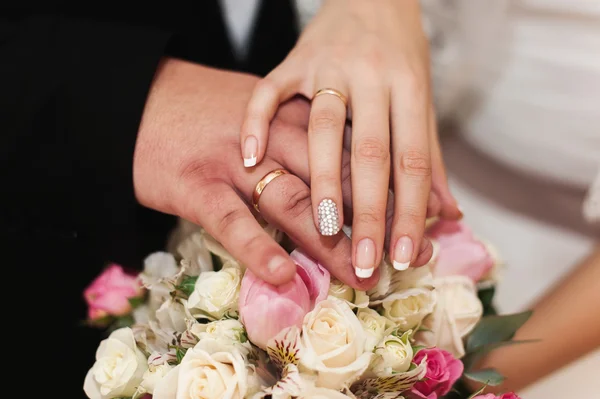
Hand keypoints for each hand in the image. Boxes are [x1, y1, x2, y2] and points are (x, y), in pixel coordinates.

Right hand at [133, 58, 433, 288]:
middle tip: (409, 255)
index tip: (425, 218)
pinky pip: (230, 219)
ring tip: (360, 274)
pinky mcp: (195, 183)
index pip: (356, 151)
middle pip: (334, 178)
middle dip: (374, 220)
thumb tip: (352, 169)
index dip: (392, 187)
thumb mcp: (270, 114)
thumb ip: (314, 138)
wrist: (140, 100)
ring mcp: (233, 161)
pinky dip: (257, 246)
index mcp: (297, 116)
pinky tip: (282, 273)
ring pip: (292, 200)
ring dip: (329, 241)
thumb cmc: (210, 113)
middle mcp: (273, 136)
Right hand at [240, 0, 460, 278]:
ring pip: (323, 127)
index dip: (411, 211)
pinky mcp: (293, 58)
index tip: (404, 257)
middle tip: (363, 260)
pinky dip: (256, 121)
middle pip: (370, 151)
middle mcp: (372, 76)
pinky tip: (248, 158)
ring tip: (323, 229)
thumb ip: (431, 158)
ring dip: (322, 180)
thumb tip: (450, 216)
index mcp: (410, 87)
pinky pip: (269, 90)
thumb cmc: (400, 53)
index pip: (412, 160)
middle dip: (368, 211)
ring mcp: (329, 66)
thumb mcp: (422, 100)